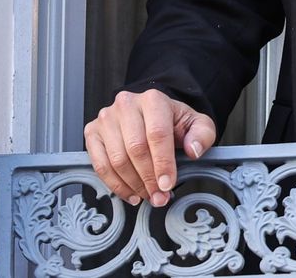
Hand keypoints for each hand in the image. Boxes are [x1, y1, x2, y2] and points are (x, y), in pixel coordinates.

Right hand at [84, 89, 216, 205]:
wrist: (152, 114)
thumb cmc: (173, 121)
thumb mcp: (197, 124)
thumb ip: (202, 135)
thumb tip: (193, 151)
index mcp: (153, 99)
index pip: (157, 134)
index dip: (163, 163)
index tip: (167, 185)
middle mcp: (126, 105)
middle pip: (135, 148)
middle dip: (148, 179)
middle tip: (159, 196)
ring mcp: (106, 118)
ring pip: (116, 159)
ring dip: (133, 184)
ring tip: (147, 196)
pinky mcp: (92, 132)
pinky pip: (100, 165)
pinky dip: (115, 184)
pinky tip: (130, 193)